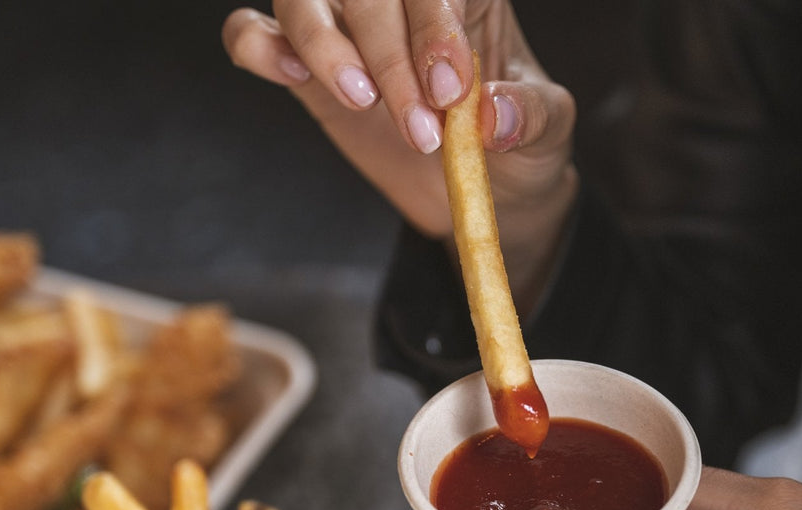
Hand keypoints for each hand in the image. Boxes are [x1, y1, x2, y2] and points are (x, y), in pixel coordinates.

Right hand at [222, 1, 577, 308]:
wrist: (483, 193)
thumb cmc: (518, 147)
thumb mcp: (548, 134)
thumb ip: (531, 115)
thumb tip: (494, 115)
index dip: (431, 25)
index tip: (448, 91)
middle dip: (386, 55)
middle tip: (420, 129)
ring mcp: (347, 28)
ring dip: (324, 47)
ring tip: (361, 103)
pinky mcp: (307, 67)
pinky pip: (253, 32)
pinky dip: (257, 44)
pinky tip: (289, 76)